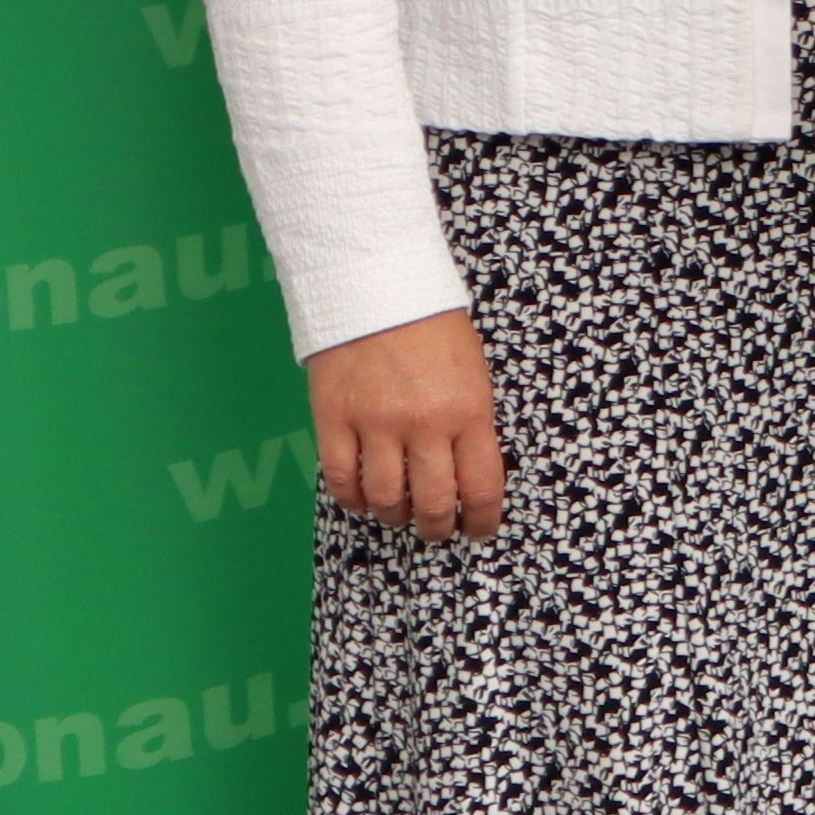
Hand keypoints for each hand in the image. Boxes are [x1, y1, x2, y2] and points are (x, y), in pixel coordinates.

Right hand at [309, 308, 504, 538]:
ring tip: (400, 514)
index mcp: (469, 410)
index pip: (480, 486)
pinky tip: (363, 498)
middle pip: (432, 503)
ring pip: (385, 499)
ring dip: (395, 516)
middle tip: (437, 529)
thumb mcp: (473, 372)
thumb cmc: (433, 325)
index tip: (479, 529)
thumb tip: (465, 471)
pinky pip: (340, 479)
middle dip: (438, 527)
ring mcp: (375, 424)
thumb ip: (469, 422)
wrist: (376, 284)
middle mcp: (424, 424)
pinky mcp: (333, 419)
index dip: (480, 520)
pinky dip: (353, 499)